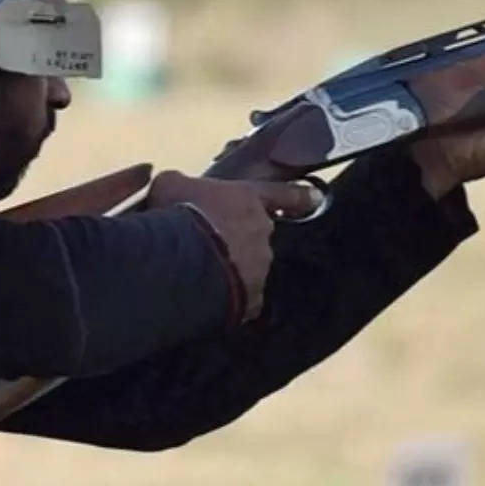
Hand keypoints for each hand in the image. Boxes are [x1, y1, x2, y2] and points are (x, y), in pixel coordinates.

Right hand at [148, 171, 321, 320]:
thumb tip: (175, 187)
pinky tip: (208, 300)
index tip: (313, 198)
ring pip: (250, 268)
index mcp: (249, 200)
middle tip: (209, 245)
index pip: (282, 194)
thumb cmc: (180, 213)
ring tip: (201, 275)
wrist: (181, 261)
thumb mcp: (171, 184)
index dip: (296, 196)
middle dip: (237, 239)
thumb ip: (181, 184)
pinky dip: (229, 300)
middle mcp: (262, 232)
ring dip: (231, 269)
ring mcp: (260, 268)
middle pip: (256, 235)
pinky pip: (243, 300)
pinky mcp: (252, 301)